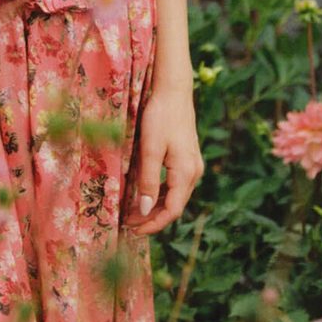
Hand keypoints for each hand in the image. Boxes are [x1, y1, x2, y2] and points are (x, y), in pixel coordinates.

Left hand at [124, 83, 202, 234]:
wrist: (174, 91)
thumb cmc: (160, 117)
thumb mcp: (150, 149)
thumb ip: (148, 181)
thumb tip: (145, 211)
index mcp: (186, 173)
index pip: (172, 211)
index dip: (153, 224)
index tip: (134, 230)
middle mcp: (194, 172)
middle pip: (174, 206)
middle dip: (152, 218)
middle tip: (128, 223)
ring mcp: (193, 165)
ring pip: (175, 196)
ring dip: (155, 207)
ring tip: (133, 212)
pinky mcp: (187, 158)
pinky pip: (175, 184)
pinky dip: (160, 194)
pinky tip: (144, 194)